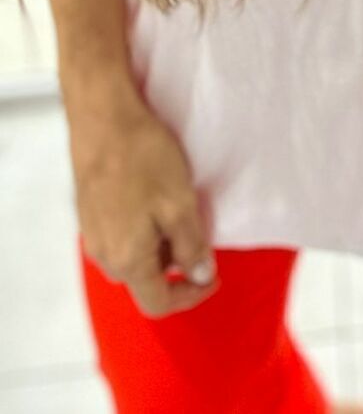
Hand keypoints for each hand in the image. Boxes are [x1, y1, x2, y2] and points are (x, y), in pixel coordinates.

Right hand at [66, 78, 219, 316]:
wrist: (102, 119)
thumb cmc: (143, 159)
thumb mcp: (180, 204)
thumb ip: (192, 246)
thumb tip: (200, 275)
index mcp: (127, 260)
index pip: (159, 303)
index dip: (191, 295)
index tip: (214, 276)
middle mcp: (103, 254)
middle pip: (147, 279)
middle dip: (177, 262)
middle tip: (197, 226)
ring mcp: (92, 234)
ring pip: (134, 255)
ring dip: (160, 243)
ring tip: (177, 204)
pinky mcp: (89, 213)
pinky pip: (121, 234)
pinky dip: (143, 227)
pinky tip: (154, 194)